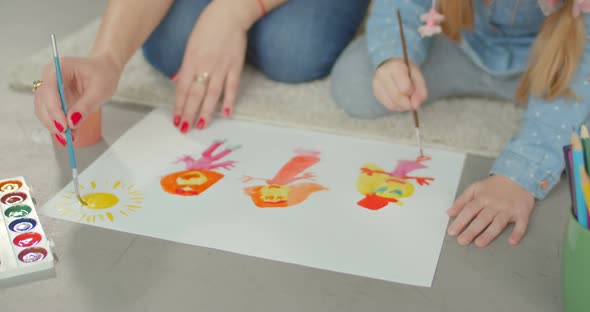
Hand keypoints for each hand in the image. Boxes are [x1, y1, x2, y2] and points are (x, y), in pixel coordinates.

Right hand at [33, 54, 120, 145]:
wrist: (104, 69)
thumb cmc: (103, 74)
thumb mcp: (100, 90)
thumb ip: (85, 106)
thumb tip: (72, 122)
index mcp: (60, 67)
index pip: (50, 90)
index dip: (54, 110)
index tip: (64, 126)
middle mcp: (50, 77)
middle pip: (43, 102)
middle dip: (53, 121)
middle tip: (66, 138)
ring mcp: (50, 88)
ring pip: (43, 110)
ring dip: (54, 126)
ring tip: (70, 139)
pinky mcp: (54, 99)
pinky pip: (51, 114)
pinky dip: (59, 125)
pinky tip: (70, 135)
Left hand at [173, 1, 248, 132]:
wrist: (228, 15)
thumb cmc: (207, 29)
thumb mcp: (191, 47)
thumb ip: (187, 67)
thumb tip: (180, 84)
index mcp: (190, 61)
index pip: (182, 88)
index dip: (178, 105)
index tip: (176, 119)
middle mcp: (204, 66)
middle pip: (195, 94)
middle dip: (188, 113)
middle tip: (185, 129)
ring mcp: (221, 67)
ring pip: (212, 94)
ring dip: (206, 111)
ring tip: (201, 125)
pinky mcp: (235, 67)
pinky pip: (232, 87)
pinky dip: (229, 101)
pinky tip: (226, 113)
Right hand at [373, 58, 427, 110]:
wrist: (390, 65)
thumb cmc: (406, 70)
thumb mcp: (417, 75)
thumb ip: (420, 90)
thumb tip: (416, 106)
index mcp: (395, 67)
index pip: (405, 88)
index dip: (412, 93)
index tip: (414, 90)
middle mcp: (382, 74)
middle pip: (397, 97)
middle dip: (408, 104)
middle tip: (414, 103)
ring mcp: (376, 84)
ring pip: (392, 104)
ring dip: (403, 106)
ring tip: (408, 100)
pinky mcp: (376, 92)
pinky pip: (388, 105)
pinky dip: (398, 106)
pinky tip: (401, 101)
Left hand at [447, 175, 534, 247]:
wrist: (518, 177)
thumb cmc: (493, 186)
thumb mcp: (475, 188)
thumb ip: (461, 201)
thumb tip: (449, 213)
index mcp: (482, 198)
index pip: (469, 210)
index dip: (460, 221)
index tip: (452, 232)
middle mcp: (495, 204)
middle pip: (482, 219)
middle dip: (471, 230)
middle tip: (462, 241)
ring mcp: (509, 209)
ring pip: (498, 223)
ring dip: (489, 234)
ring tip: (479, 243)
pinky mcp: (522, 213)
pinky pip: (521, 224)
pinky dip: (517, 233)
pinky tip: (512, 242)